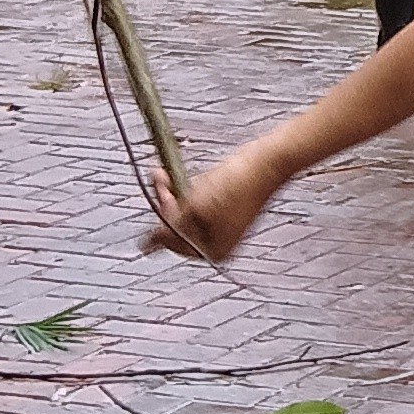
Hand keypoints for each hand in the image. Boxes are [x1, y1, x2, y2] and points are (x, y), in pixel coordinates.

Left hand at [146, 142, 283, 264]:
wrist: (265, 162)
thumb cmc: (237, 185)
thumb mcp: (195, 208)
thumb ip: (170, 227)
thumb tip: (148, 245)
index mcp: (214, 250)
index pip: (175, 242)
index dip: (161, 220)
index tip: (155, 199)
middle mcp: (219, 242)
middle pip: (180, 228)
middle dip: (167, 203)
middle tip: (160, 180)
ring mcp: (223, 225)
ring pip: (186, 213)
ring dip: (174, 193)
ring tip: (166, 174)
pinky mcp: (226, 207)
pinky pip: (198, 203)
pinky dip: (189, 191)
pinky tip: (184, 176)